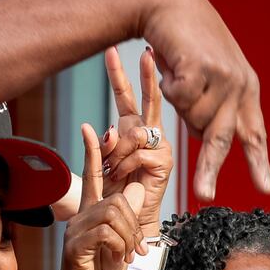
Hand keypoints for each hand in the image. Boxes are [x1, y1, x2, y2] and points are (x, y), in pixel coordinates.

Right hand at [55, 124, 144, 269]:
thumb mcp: (125, 243)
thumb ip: (130, 217)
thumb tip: (135, 190)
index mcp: (91, 214)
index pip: (93, 175)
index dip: (93, 151)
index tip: (92, 127)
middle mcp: (80, 218)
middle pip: (117, 198)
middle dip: (134, 223)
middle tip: (136, 248)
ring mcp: (74, 232)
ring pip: (113, 213)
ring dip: (129, 236)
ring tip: (127, 255)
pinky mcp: (74, 248)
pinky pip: (105, 232)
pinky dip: (119, 246)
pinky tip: (118, 259)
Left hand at [101, 46, 172, 233]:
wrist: (130, 218)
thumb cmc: (117, 193)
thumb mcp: (104, 164)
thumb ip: (105, 145)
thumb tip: (106, 127)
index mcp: (132, 129)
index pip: (126, 97)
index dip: (119, 75)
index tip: (113, 52)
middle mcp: (148, 133)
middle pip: (147, 99)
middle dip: (146, 75)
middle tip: (147, 51)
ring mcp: (159, 146)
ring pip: (136, 132)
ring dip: (119, 152)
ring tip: (116, 170)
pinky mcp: (165, 160)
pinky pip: (139, 153)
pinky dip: (126, 166)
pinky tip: (125, 176)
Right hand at [141, 0, 269, 199]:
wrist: (171, 7)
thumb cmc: (186, 45)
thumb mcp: (208, 80)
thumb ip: (210, 109)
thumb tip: (203, 139)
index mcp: (246, 91)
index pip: (255, 133)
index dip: (259, 162)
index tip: (266, 189)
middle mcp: (240, 85)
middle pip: (222, 138)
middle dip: (210, 169)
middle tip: (204, 195)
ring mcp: (223, 76)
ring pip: (191, 118)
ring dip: (178, 103)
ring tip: (179, 75)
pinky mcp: (203, 68)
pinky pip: (178, 99)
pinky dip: (168, 86)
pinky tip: (173, 66)